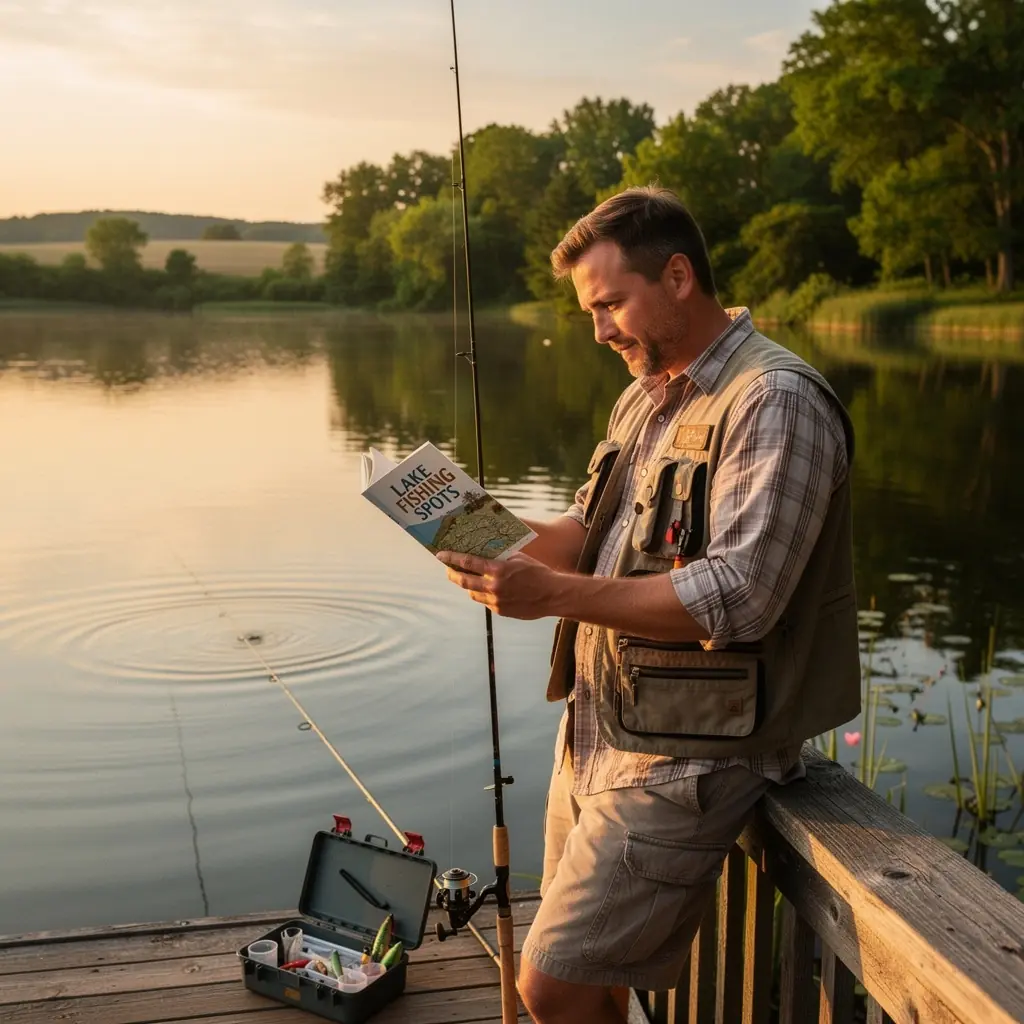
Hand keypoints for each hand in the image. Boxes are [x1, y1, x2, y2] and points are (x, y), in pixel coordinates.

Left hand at [436, 550, 560, 619]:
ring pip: (472, 594)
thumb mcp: (518, 558)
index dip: (452, 558)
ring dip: (466, 586)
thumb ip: (499, 557)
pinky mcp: (500, 611)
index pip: (468, 562)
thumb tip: (483, 552)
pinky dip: (482, 594)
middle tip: (447, 569)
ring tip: (464, 579)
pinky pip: (485, 602)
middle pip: (464, 581)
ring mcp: (496, 601)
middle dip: (452, 574)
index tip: (440, 554)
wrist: (553, 595)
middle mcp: (494, 586)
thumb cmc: (537, 572)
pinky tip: (484, 589)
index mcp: (498, 569)